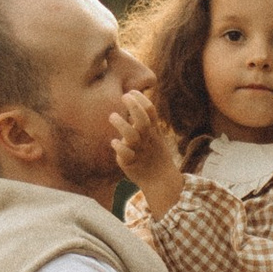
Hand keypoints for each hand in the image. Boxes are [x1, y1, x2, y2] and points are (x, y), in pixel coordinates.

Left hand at [109, 91, 187, 211]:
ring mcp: (139, 150)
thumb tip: (133, 102)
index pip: (150, 111)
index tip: (131, 91)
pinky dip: (119, 147)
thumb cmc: (153, 153)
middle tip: (124, 96)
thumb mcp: (154, 135)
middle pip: (142, 120)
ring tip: (112, 116)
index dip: (142, 99)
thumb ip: (146, 120)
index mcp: (153, 130)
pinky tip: (114, 142)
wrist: (160, 179)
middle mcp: (146, 139)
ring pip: (131, 136)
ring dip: (121, 124)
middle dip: (134, 106)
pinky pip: (126, 154)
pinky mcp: (130, 163)